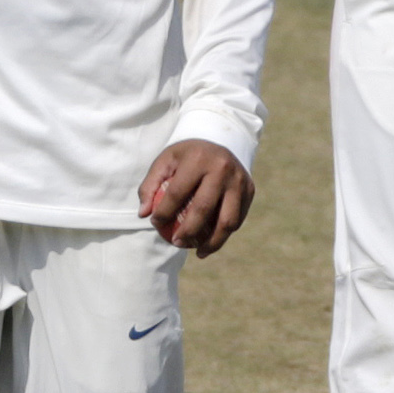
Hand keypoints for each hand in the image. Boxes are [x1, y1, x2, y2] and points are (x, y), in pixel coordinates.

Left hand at [140, 140, 252, 255]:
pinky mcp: (250, 190)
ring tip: (198, 252)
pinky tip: (210, 243)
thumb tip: (144, 214)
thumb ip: (150, 185)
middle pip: (204, 209)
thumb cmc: (187, 156)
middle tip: (176, 243)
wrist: (220, 140)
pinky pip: (237, 219)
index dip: (164, 212)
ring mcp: (239, 180)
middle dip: (188, 232)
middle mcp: (222, 168)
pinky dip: (223, 234)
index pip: (177, 192)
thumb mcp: (165, 161)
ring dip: (212, 242)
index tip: (155, 224)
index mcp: (198, 158)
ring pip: (227, 220)